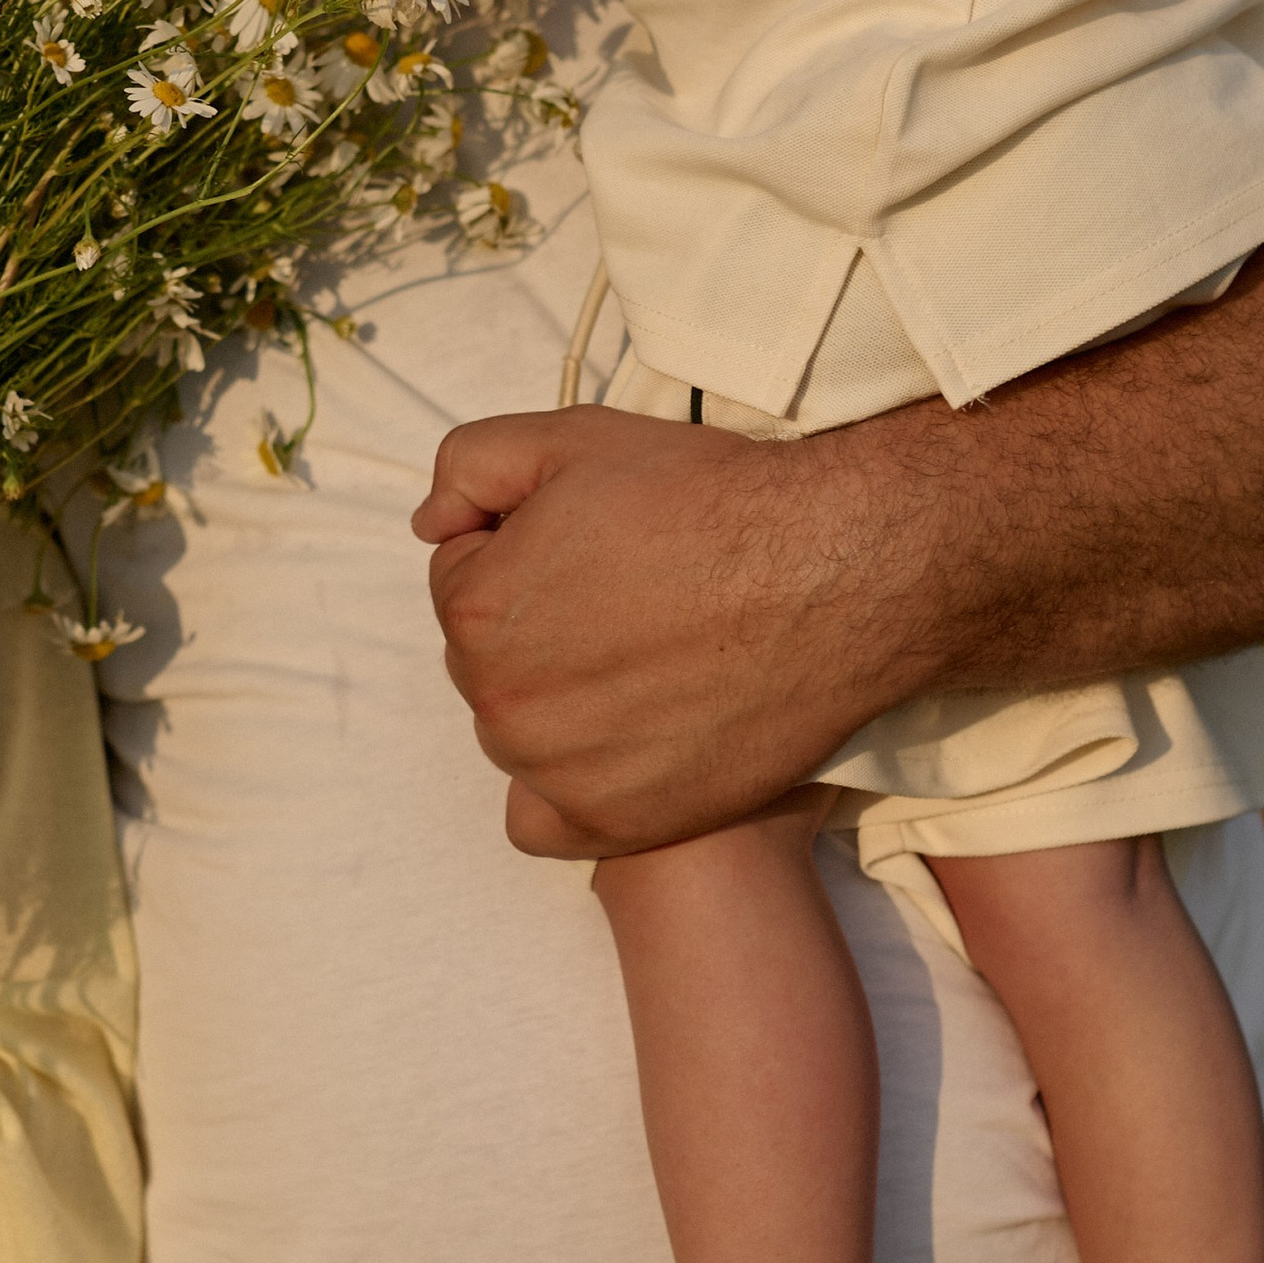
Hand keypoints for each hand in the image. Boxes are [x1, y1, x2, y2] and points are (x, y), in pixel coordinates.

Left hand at [412, 405, 905, 853]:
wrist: (834, 575)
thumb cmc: (709, 500)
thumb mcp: (573, 438)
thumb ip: (471, 467)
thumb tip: (429, 524)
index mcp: (476, 608)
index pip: (462, 577)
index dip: (523, 549)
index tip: (594, 543)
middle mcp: (501, 702)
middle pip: (488, 659)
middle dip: (536, 625)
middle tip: (629, 597)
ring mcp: (557, 772)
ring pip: (519, 732)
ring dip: (556, 703)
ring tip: (645, 660)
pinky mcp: (615, 824)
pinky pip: (541, 820)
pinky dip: (564, 789)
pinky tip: (616, 745)